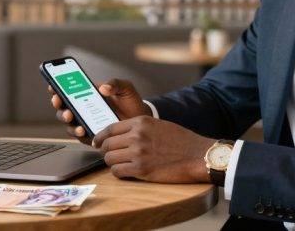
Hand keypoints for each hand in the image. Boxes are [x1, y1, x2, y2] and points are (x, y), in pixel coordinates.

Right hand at [48, 78, 151, 142]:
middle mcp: (84, 108)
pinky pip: (79, 136)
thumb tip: (103, 88)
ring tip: (74, 120)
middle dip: (59, 105)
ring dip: (68, 122)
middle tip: (60, 102)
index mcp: (89, 94)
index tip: (53, 87)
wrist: (140, 121)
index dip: (57, 88)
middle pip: (63, 107)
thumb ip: (115, 83)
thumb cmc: (131, 102)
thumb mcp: (125, 88)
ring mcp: (86, 122)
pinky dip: (79, 134)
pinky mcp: (91, 135)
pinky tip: (84, 131)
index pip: (68, 90)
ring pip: (69, 123)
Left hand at [92, 116, 213, 182]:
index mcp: (140, 122)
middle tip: (109, 155)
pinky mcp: (141, 170)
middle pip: (107, 144)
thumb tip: (121, 135)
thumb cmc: (181, 140)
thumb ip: (139, 128)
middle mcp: (136, 136)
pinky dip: (119, 173)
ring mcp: (138, 153)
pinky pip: (118, 172)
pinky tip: (126, 172)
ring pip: (110, 159)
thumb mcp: (158, 125)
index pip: (110, 128)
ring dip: (112, 163)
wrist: (197, 155)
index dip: (100, 137)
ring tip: (120, 164)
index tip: (97, 142)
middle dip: (105, 151)